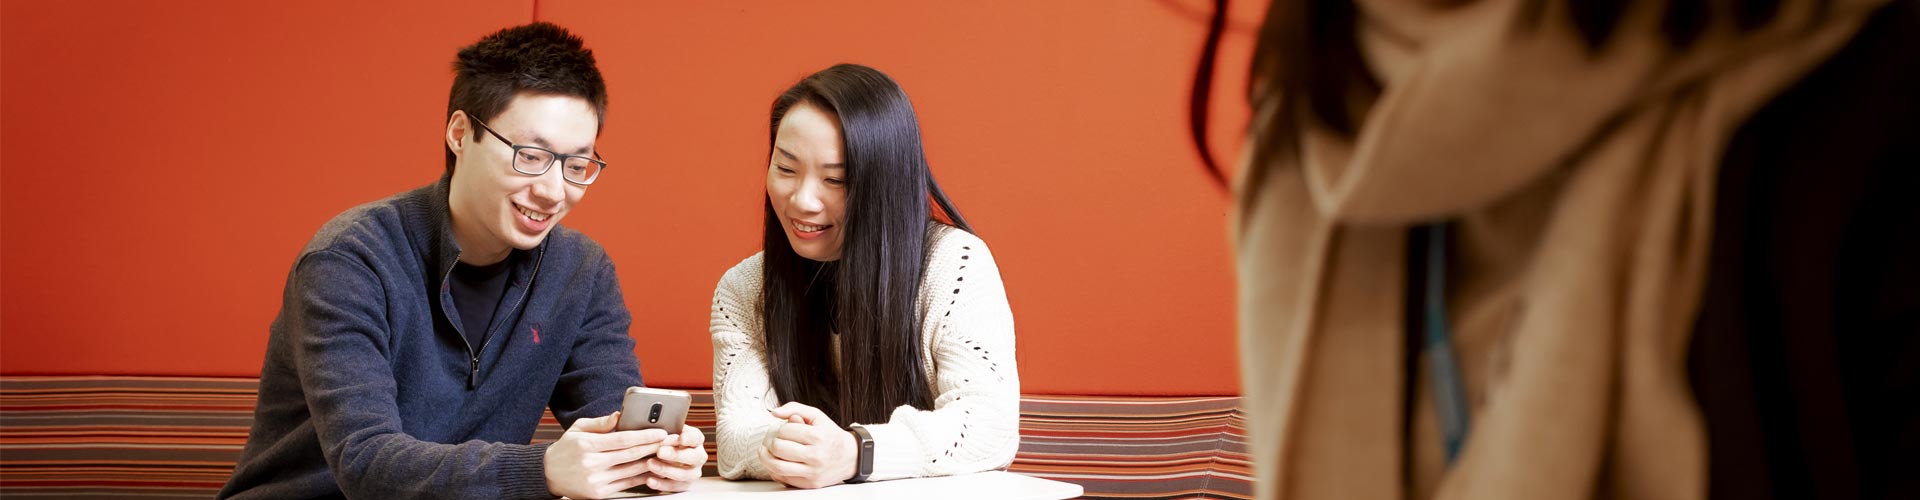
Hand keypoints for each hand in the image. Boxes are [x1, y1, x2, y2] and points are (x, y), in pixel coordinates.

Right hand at [544, 411, 670, 498]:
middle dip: (653, 447)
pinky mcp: (599, 493)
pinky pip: (626, 484)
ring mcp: (595, 481)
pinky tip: (653, 469)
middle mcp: (591, 464)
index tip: (660, 432)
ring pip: (631, 471)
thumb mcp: (578, 429)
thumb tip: (620, 415)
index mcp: (586, 445)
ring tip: (667, 454)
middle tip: (671, 441)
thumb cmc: (566, 448)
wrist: (549, 474)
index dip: (644, 436)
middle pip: (630, 455)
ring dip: (652, 462)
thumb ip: (600, 423)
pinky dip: (642, 477)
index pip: (622, 440)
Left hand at [642, 424, 708, 491]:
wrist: (664, 455)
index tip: (680, 438)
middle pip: (693, 457)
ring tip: (650, 464)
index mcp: (696, 440)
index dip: (689, 439)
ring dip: (667, 470)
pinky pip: (675, 487)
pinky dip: (661, 484)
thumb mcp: (668, 431)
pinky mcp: (685, 484)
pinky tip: (649, 480)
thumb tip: (658, 428)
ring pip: (685, 474)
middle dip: (676, 455)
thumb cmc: (666, 440)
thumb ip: (666, 430)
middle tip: (660, 451)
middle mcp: (698, 456)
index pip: (696, 438)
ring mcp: (693, 472)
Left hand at [758, 402, 858, 488]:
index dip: (781, 429)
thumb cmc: (830, 435)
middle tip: (775, 441)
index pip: (786, 431)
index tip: (786, 430)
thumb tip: (774, 412)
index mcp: (818, 436)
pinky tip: (777, 462)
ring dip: (766, 458)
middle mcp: (816, 456)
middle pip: (779, 449)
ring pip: (777, 466)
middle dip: (772, 443)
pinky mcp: (809, 483)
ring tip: (767, 452)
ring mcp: (813, 472)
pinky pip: (783, 478)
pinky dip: (774, 470)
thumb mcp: (817, 416)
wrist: (850, 457)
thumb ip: (795, 408)